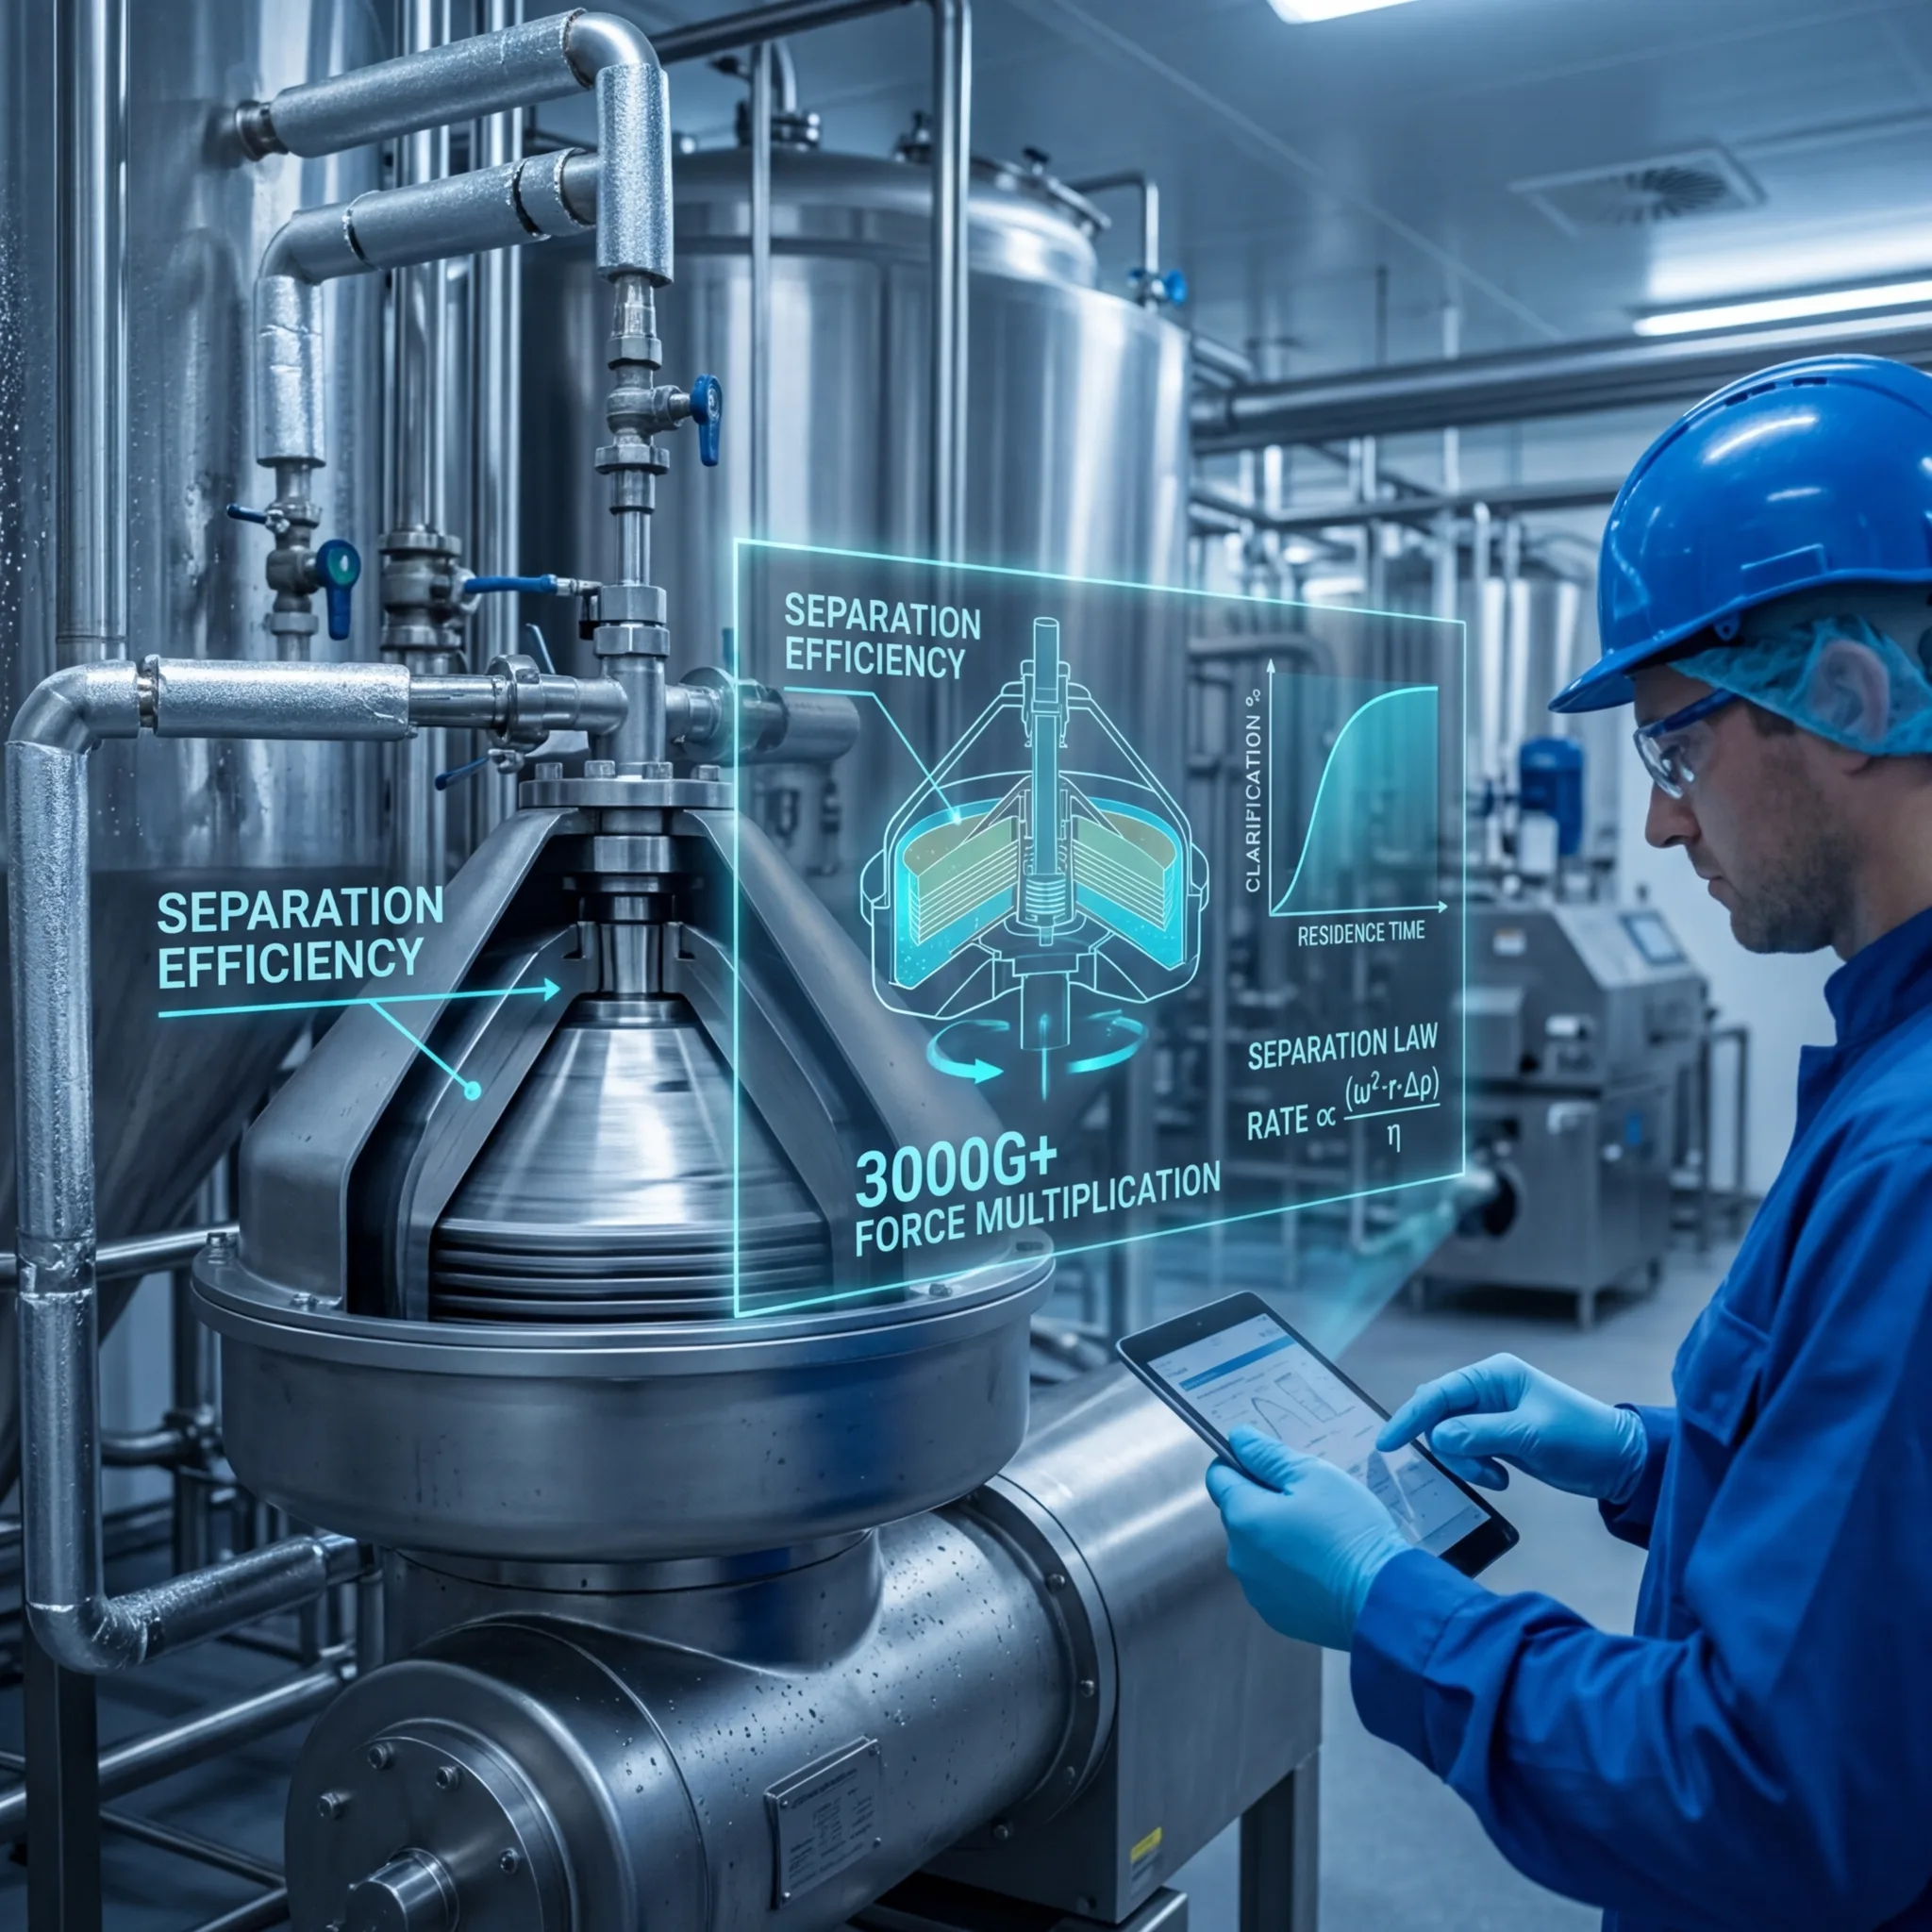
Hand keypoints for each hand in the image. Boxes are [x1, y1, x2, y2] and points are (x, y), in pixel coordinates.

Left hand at [1205, 1426, 1410, 1650]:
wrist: (1381, 1600)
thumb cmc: (1348, 1529)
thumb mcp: (1313, 1476)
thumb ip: (1268, 1455)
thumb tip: (1237, 1438)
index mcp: (1243, 1517)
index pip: (1219, 1477)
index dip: (1241, 1464)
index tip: (1274, 1466)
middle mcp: (1238, 1555)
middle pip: (1239, 1514)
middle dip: (1264, 1502)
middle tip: (1309, 1501)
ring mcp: (1255, 1589)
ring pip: (1255, 1548)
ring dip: (1275, 1537)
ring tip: (1319, 1537)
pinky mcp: (1275, 1614)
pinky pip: (1272, 1579)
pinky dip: (1287, 1569)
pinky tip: (1320, 1568)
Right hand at [1376, 1353, 1645, 1501]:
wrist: (1617, 1461)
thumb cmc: (1579, 1438)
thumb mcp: (1530, 1435)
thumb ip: (1480, 1434)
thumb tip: (1436, 1437)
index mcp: (1493, 1375)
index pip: (1437, 1394)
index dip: (1409, 1417)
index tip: (1386, 1444)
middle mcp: (1486, 1390)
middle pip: (1438, 1418)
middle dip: (1449, 1449)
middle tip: (1480, 1472)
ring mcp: (1490, 1414)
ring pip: (1449, 1439)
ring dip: (1465, 1463)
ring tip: (1498, 1477)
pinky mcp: (1496, 1437)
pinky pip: (1465, 1450)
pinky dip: (1475, 1468)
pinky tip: (1503, 1477)